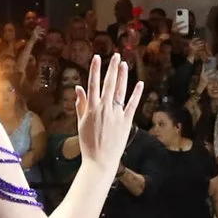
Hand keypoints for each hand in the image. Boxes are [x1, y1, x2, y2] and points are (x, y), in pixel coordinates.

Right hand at [74, 54, 143, 170]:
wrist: (100, 161)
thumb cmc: (88, 143)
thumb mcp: (80, 123)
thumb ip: (80, 105)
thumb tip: (78, 88)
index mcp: (91, 108)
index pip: (93, 84)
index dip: (95, 70)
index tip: (97, 57)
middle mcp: (104, 109)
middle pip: (108, 84)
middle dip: (111, 68)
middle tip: (115, 56)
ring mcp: (116, 115)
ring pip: (120, 91)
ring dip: (122, 76)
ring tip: (124, 64)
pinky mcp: (126, 122)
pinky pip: (132, 105)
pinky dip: (136, 94)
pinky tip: (139, 83)